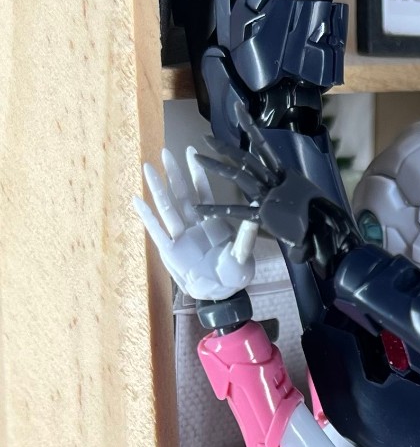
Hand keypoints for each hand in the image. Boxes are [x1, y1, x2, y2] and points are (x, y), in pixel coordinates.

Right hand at [135, 148, 257, 301]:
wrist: (223, 295)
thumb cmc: (234, 274)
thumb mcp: (243, 254)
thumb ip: (246, 235)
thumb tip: (256, 211)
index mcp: (212, 223)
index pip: (202, 193)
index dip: (197, 174)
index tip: (192, 152)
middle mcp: (194, 226)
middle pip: (181, 195)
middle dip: (173, 174)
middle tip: (165, 152)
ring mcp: (181, 237)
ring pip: (167, 208)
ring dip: (157, 188)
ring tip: (147, 168)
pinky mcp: (171, 251)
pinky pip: (157, 231)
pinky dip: (147, 216)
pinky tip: (136, 200)